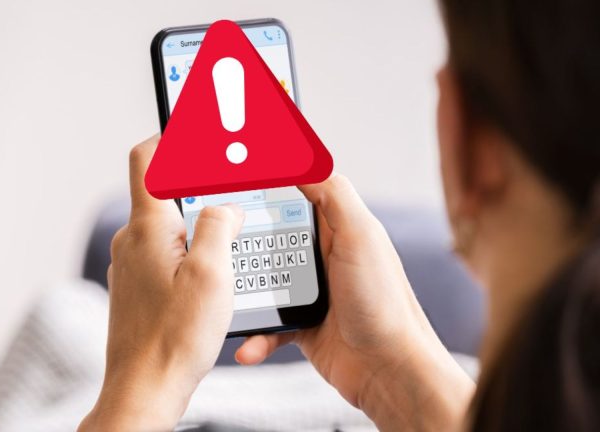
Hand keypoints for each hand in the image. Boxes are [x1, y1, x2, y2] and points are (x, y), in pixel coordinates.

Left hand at [80, 136, 243, 430]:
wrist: (143, 389)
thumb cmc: (175, 338)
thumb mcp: (213, 275)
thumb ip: (220, 226)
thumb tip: (226, 207)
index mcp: (148, 228)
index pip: (147, 158)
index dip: (171, 135)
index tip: (197, 130)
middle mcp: (132, 241)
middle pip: (164, 192)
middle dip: (201, 187)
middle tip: (234, 190)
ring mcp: (131, 265)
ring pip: (167, 227)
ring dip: (198, 225)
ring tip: (232, 240)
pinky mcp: (137, 287)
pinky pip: (164, 254)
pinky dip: (189, 252)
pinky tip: (213, 274)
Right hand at [235, 174, 473, 429]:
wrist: (391, 370)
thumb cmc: (382, 302)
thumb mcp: (360, 235)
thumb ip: (333, 193)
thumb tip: (300, 158)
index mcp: (336, 228)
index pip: (294, 196)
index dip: (264, 187)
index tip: (231, 181)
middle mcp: (322, 257)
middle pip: (268, 239)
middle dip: (241, 243)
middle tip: (212, 243)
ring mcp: (311, 292)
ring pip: (262, 282)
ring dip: (241, 293)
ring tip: (221, 297)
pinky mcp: (302, 325)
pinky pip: (269, 325)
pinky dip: (256, 336)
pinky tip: (246, 346)